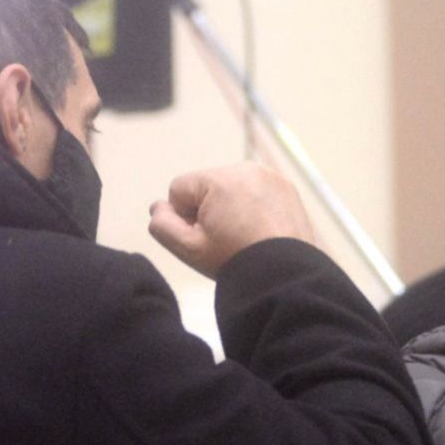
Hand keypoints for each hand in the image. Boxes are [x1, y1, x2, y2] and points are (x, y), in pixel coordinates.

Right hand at [148, 162, 315, 278]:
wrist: (286, 276)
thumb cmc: (235, 262)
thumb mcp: (188, 249)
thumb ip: (163, 225)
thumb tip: (157, 206)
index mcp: (218, 179)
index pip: (179, 189)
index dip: (184, 217)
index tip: (205, 238)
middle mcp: (244, 169)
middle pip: (207, 187)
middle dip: (210, 210)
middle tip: (226, 241)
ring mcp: (269, 176)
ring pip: (232, 189)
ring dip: (231, 208)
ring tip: (245, 238)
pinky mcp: (286, 187)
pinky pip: (257, 192)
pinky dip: (254, 208)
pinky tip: (261, 232)